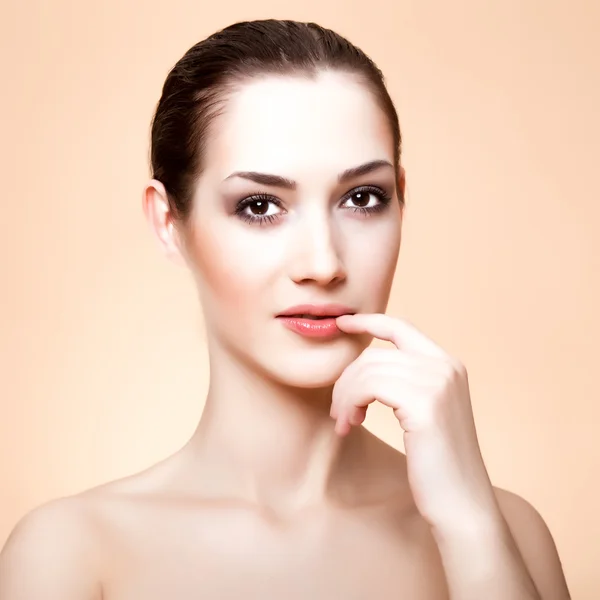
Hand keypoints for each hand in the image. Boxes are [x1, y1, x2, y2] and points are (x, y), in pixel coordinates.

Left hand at [331, 313, 500, 530]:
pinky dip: (350, 404)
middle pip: (373, 355)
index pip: (400, 327)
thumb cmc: (437, 463)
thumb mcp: (424, 411)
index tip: (341, 323)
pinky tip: (351, 425)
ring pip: (367, 371)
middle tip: (337, 411)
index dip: (367, 321)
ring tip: (344, 422)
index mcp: (448, 365)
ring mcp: (437, 383)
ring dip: (345, 397)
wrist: (462, 504)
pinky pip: (368, 387)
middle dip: (346, 380)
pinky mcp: (424, 404)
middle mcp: (445, 367)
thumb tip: (366, 365)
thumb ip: (405, 382)